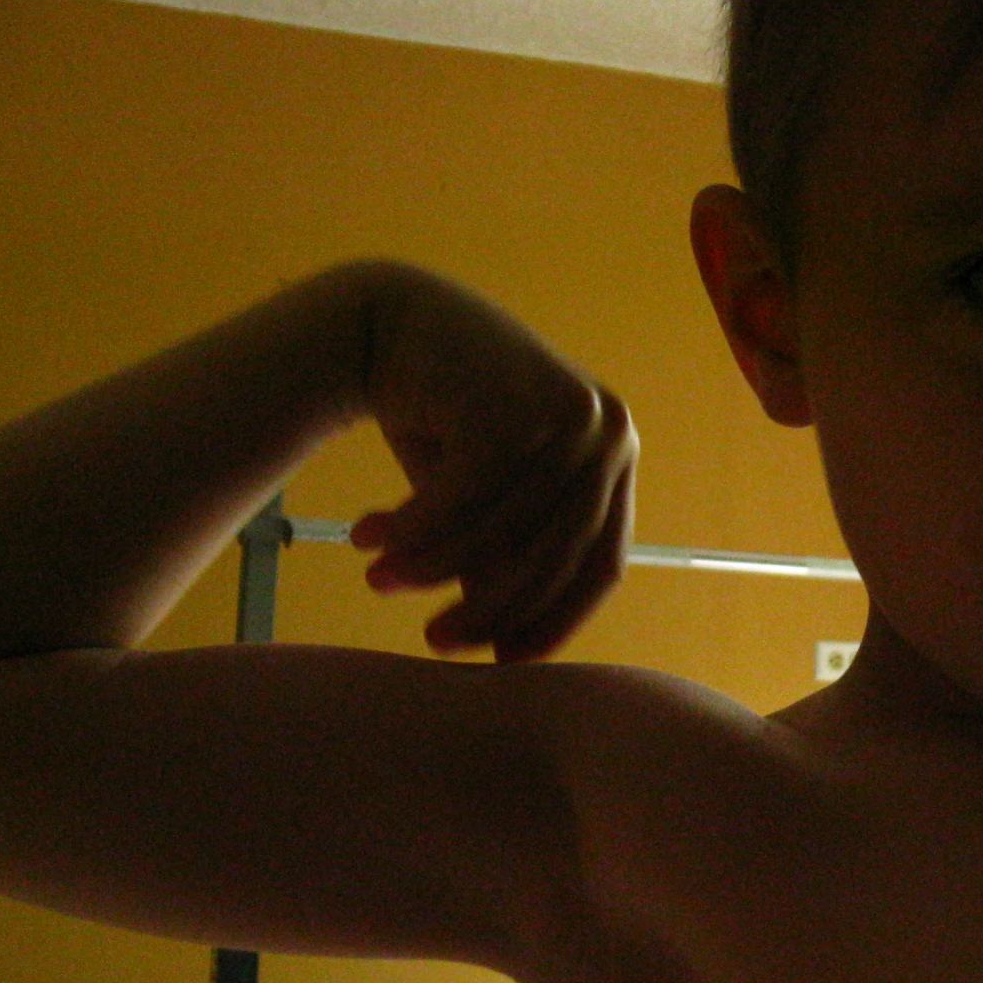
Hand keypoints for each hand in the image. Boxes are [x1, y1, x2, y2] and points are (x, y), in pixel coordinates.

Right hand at [346, 266, 637, 662]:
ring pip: (500, 528)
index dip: (556, 620)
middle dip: (488, 609)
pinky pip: (461, 496)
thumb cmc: (445, 420)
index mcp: (616, 460)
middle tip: (431, 645)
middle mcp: (608, 434)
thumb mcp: (487, 502)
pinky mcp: (512, 404)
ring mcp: (568, 414)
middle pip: (554, 556)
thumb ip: (505, 563)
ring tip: (378, 581)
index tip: (504, 663)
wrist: (389, 320)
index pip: (601, 564)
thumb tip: (512, 654)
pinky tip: (367, 538)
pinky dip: (412, 526)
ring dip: (432, 565)